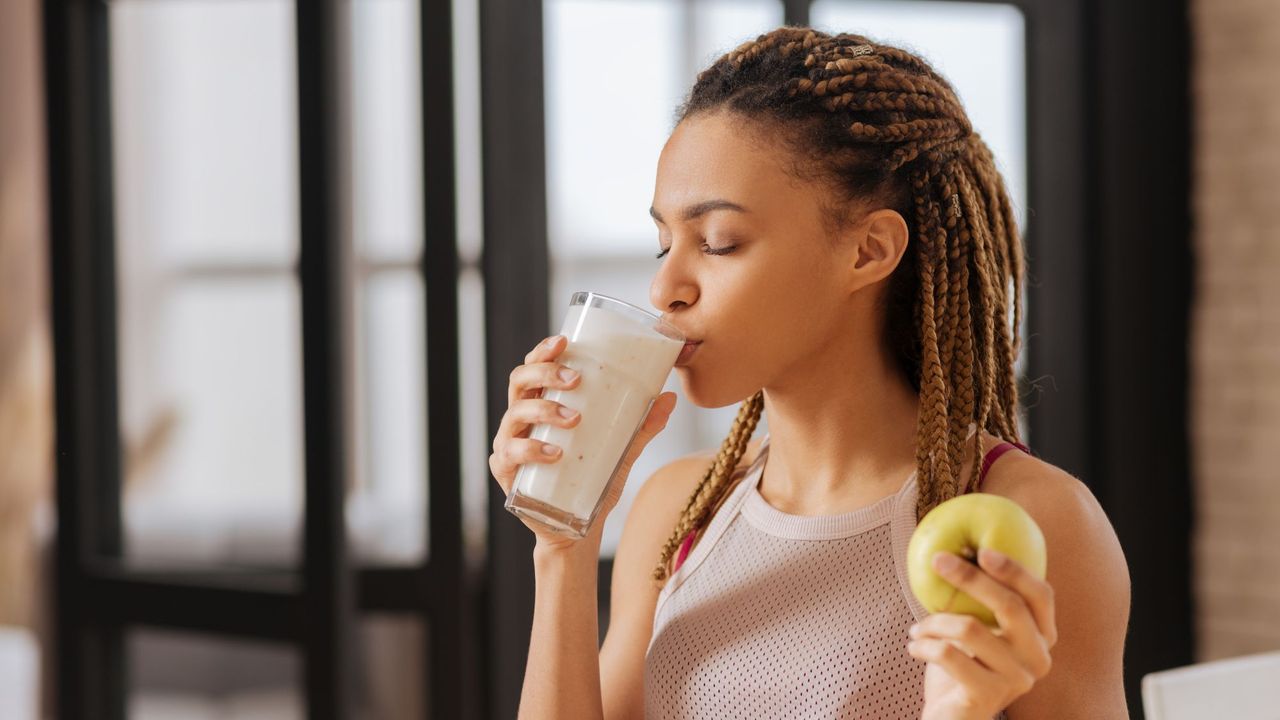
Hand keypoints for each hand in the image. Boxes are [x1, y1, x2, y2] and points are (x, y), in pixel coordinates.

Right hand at [488, 334, 677, 552]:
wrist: (576, 529)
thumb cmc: (592, 481)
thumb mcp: (620, 450)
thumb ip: (641, 426)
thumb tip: (671, 398)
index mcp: (541, 404)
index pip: (535, 367)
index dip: (543, 351)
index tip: (564, 341)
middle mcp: (521, 420)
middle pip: (519, 382)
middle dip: (545, 373)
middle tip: (575, 379)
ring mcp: (509, 444)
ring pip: (515, 413)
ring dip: (544, 409)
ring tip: (574, 418)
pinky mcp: (506, 473)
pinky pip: (511, 454)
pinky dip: (532, 450)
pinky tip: (556, 453)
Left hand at [907, 548, 1057, 719]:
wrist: (950, 718)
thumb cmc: (960, 668)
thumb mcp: (975, 630)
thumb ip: (978, 601)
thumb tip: (955, 549)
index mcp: (1041, 638)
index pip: (1040, 595)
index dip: (1015, 570)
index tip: (982, 550)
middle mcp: (1038, 659)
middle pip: (1010, 605)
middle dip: (971, 577)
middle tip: (938, 561)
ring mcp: (1017, 680)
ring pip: (971, 629)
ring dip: (934, 621)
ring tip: (916, 628)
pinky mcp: (988, 696)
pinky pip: (950, 655)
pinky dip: (924, 645)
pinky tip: (914, 647)